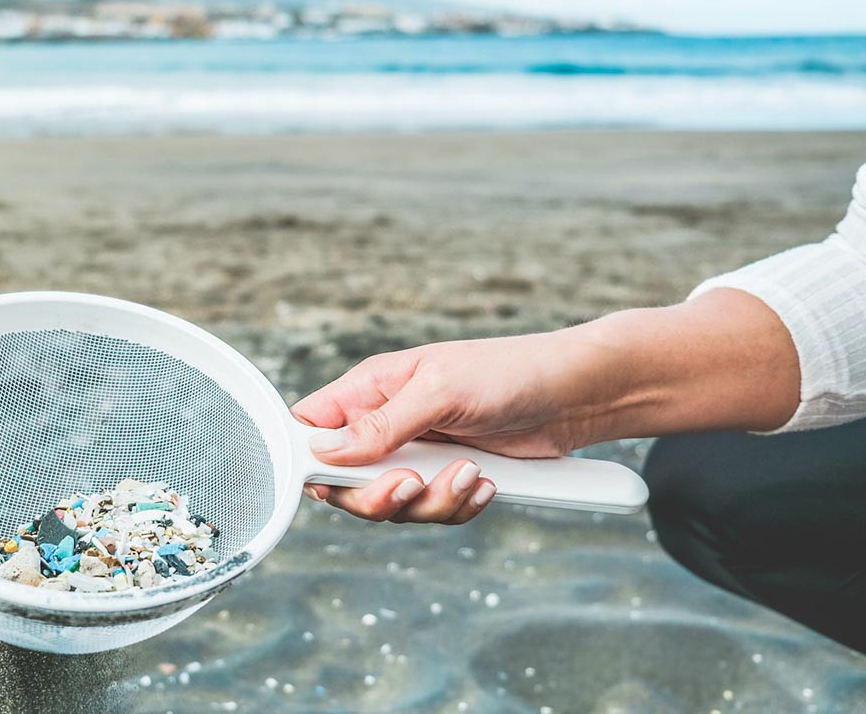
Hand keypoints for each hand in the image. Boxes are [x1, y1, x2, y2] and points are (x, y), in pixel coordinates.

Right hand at [291, 333, 598, 523]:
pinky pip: (432, 512)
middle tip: (411, 484)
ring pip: (391, 506)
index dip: (308, 459)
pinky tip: (485, 484)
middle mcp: (386, 425)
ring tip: (471, 474)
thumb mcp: (439, 391)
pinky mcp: (448, 479)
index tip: (330, 479)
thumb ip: (380, 425)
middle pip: (343, 483)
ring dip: (430, 502)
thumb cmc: (508, 372)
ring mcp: (417, 456)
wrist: (575, 395)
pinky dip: (458, 507)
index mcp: (370, 390)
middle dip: (376, 496)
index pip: (310, 429)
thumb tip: (324, 450)